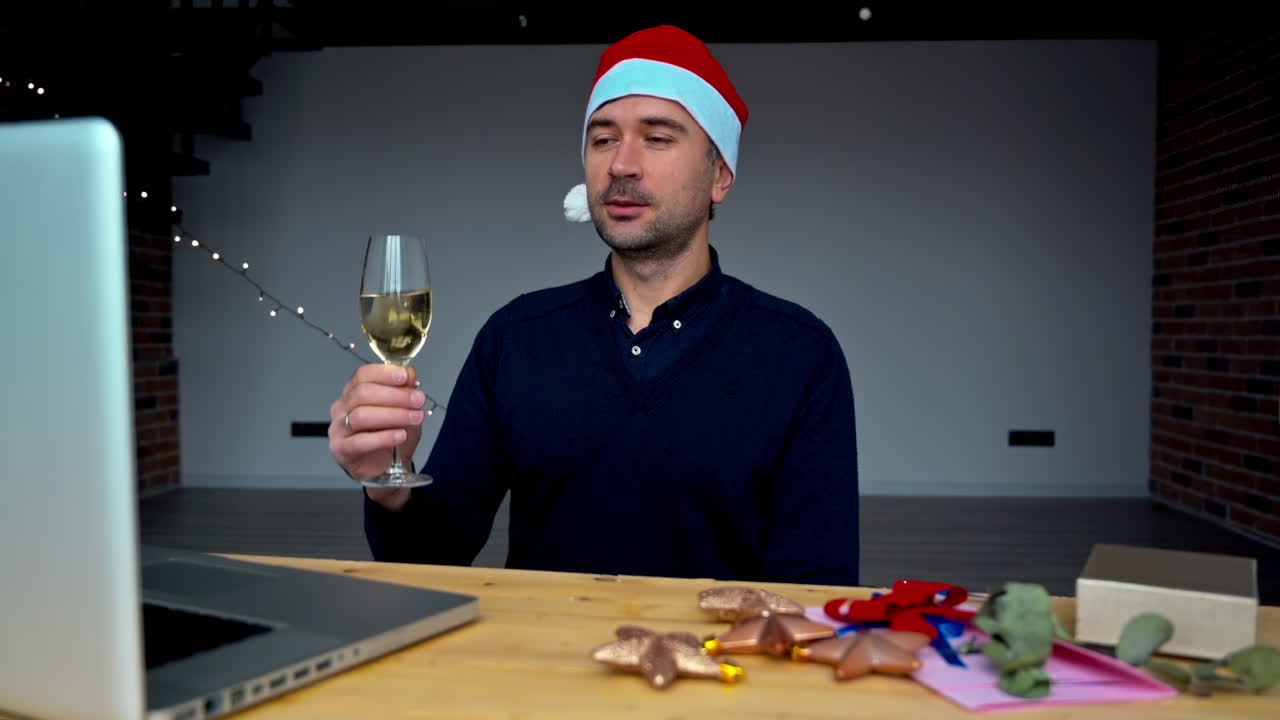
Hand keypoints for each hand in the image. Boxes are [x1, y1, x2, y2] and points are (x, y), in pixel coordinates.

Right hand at [329, 364, 425, 507]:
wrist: (388, 467)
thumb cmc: (392, 434)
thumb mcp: (406, 409)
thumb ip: (406, 390)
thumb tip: (410, 372)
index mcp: (354, 392)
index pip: (363, 375)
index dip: (384, 373)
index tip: (405, 377)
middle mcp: (342, 407)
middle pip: (362, 394)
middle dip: (395, 395)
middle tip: (418, 400)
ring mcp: (339, 428)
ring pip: (361, 416)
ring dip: (393, 415)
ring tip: (415, 418)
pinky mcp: (341, 449)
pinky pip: (360, 441)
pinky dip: (383, 437)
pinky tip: (400, 435)